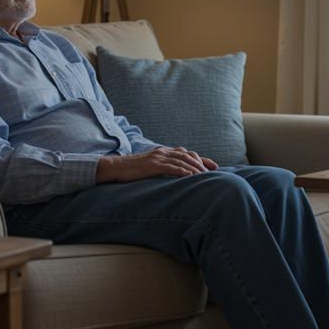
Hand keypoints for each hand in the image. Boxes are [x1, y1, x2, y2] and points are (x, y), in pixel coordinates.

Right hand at [96, 146, 218, 182]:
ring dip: (195, 168)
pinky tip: (190, 177)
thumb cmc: (132, 170)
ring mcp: (158, 157)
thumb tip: (176, 174)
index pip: (187, 153)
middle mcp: (163, 152)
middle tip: (214, 172)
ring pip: (182, 160)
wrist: (115, 167)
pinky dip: (183, 172)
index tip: (214, 166)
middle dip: (202, 163)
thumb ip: (162, 167)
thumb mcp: (150, 166)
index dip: (201, 159)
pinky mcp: (153, 165)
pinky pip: (172, 167)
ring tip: (205, 176)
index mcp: (163, 152)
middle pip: (188, 155)